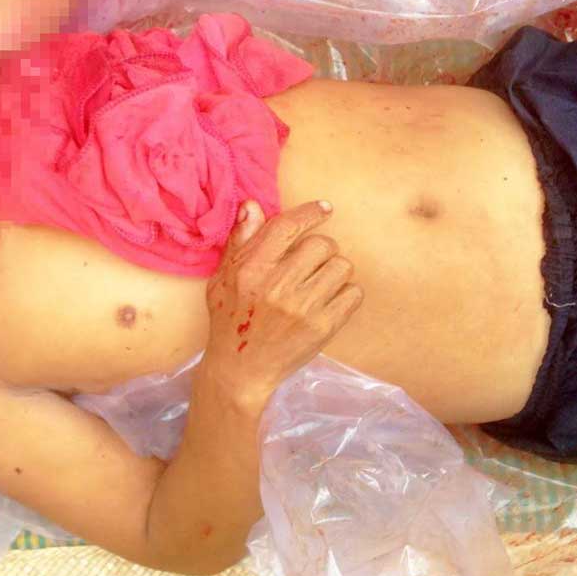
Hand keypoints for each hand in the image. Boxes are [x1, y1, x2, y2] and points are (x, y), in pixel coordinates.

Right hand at [200, 200, 362, 412]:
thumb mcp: (223, 278)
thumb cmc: (230, 320)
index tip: (325, 210)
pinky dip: (346, 294)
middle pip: (323, 245)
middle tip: (310, 264)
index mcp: (251, 269)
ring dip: (334, 272)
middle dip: (321, 250)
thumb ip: (240, 241)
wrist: (241, 369)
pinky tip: (328, 301)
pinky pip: (353, 294)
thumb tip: (253, 206)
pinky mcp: (322, 327)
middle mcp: (277, 285)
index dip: (310, 213)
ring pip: (342, 267)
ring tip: (318, 284)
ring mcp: (302, 307)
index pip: (287, 227)